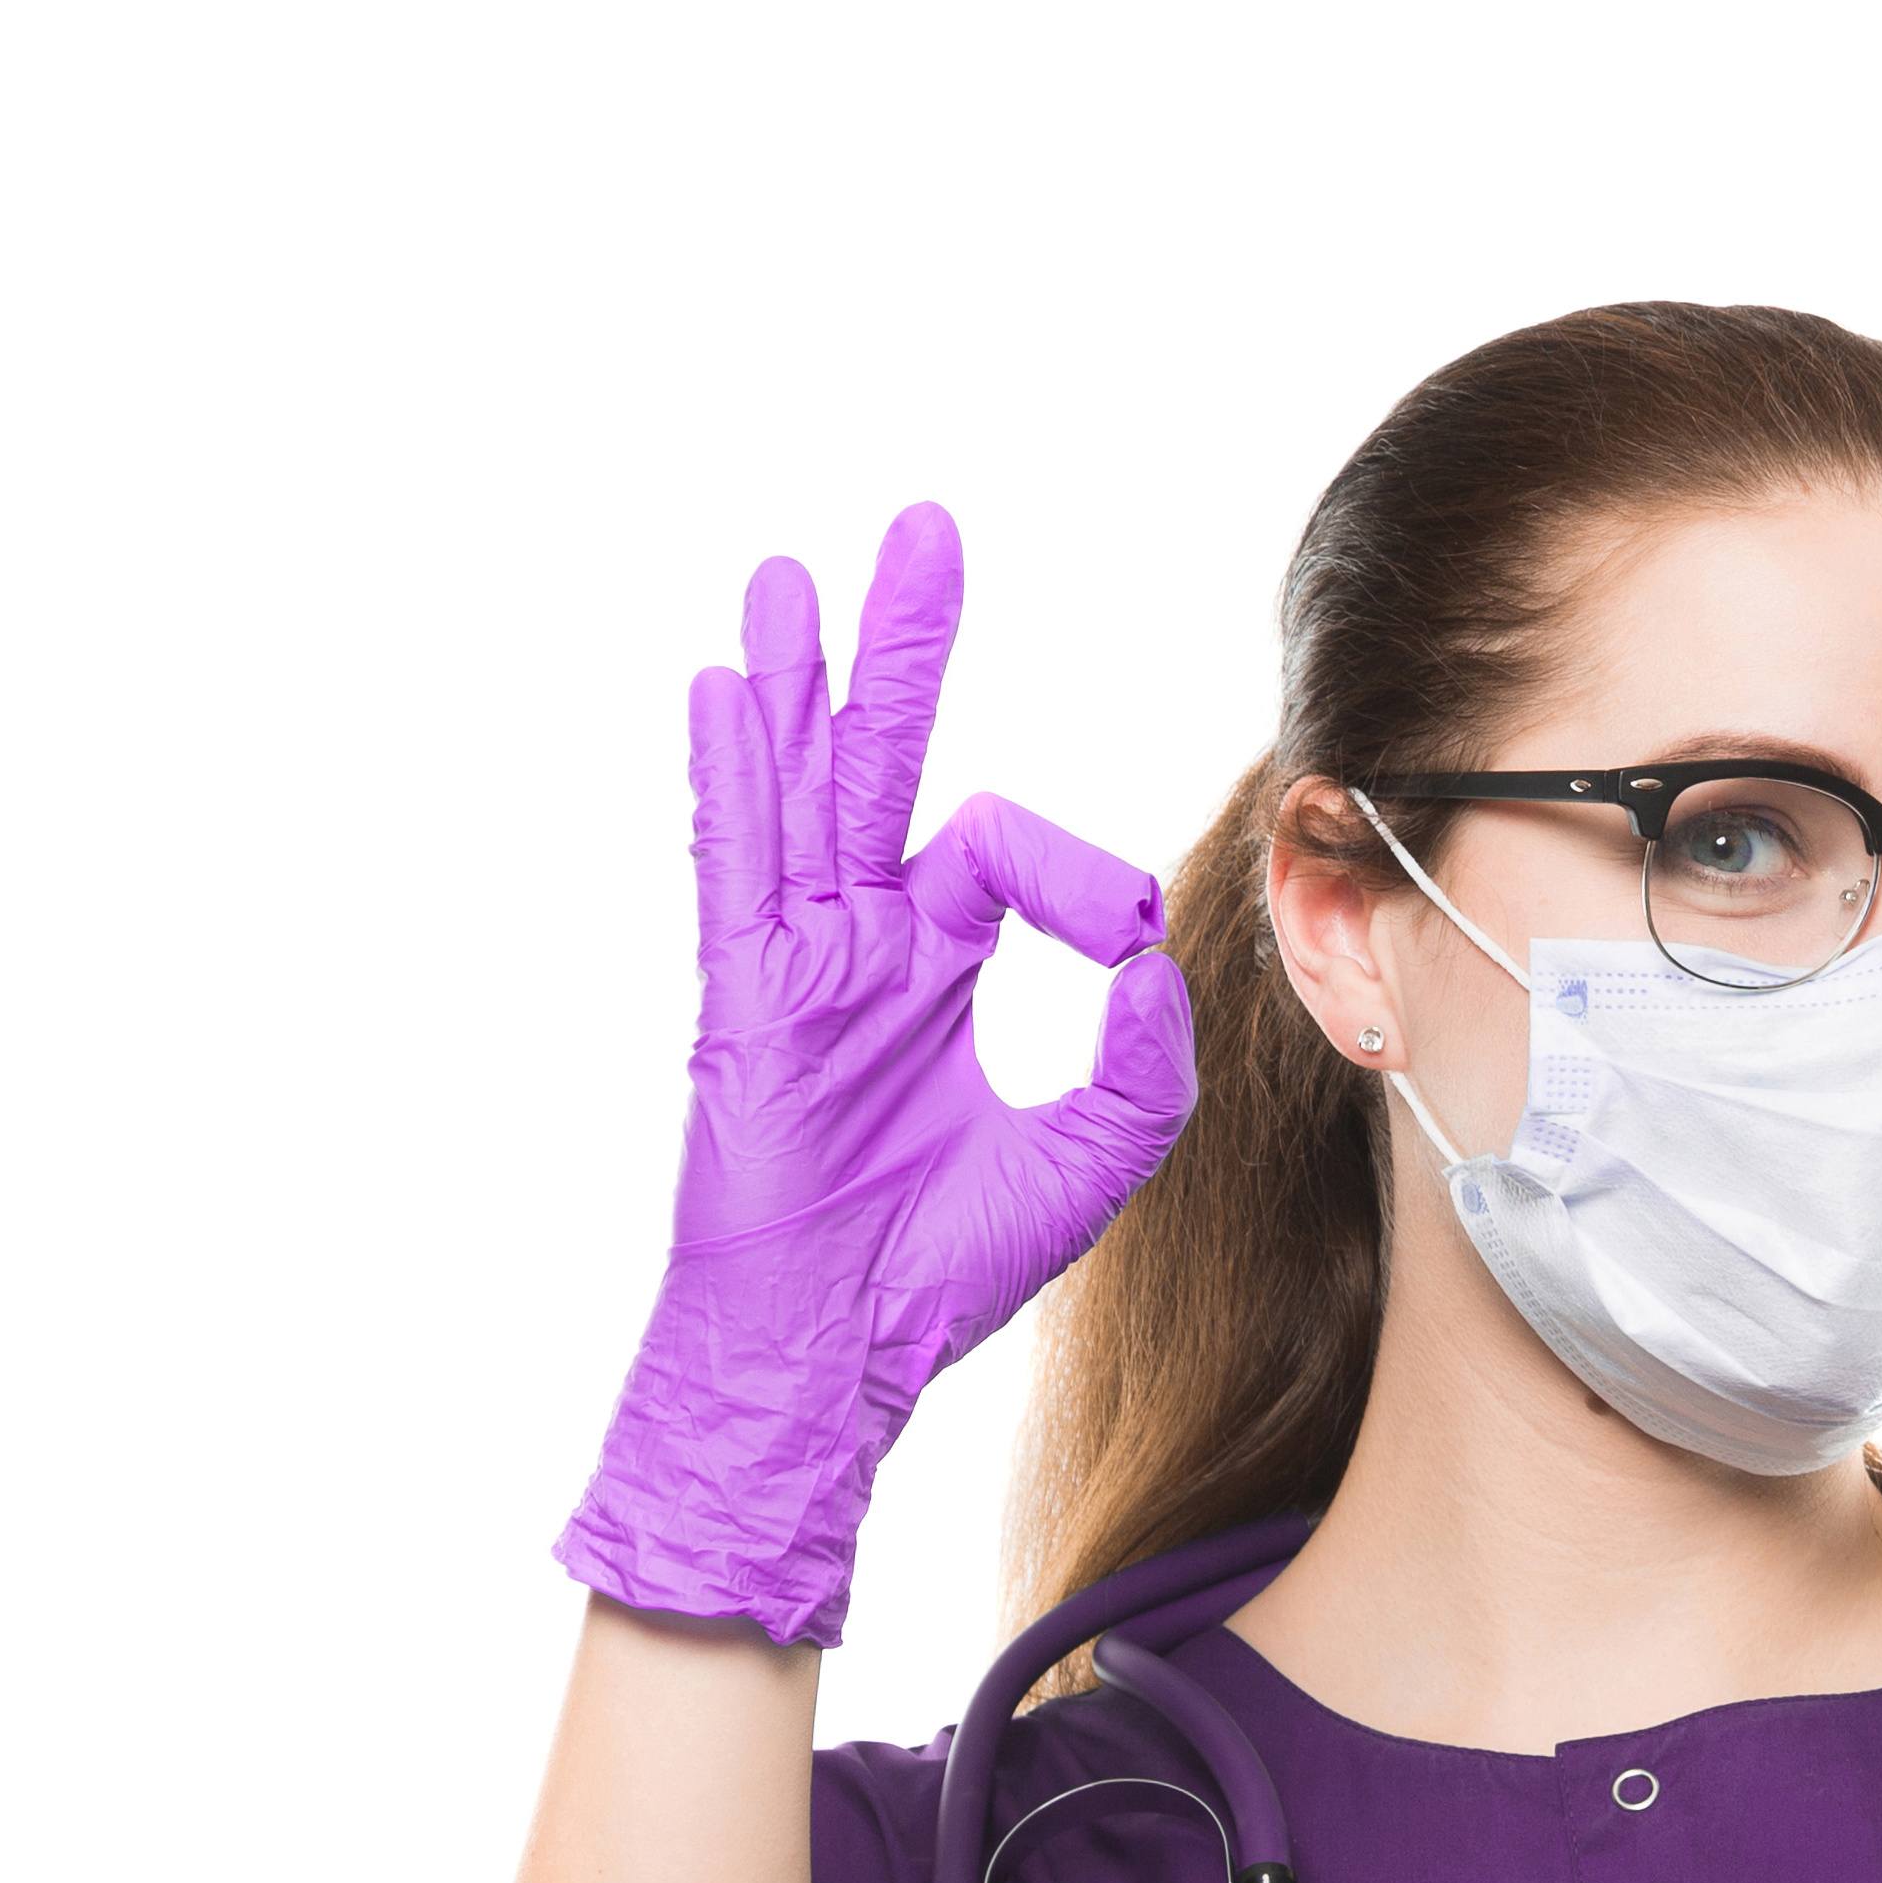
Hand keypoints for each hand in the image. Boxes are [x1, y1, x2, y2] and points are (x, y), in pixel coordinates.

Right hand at [555, 505, 1193, 1646]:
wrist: (834, 1356)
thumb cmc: (938, 1271)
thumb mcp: (1089, 1161)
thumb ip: (1143, 1062)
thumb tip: (1153, 952)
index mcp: (937, 961)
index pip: (1012, 854)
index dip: (1083, 879)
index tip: (1127, 932)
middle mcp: (860, 941)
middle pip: (885, 758)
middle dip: (907, 642)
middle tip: (931, 526)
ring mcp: (792, 965)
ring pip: (803, 786)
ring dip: (803, 679)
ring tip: (794, 573)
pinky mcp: (743, 1005)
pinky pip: (735, 867)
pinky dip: (736, 778)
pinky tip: (729, 691)